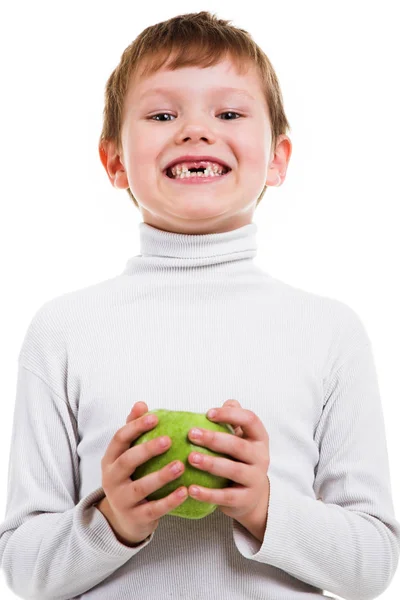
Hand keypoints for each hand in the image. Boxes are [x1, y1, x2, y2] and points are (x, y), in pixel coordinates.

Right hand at [98, 402, 187, 546]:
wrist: (122, 519)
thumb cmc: (130, 477)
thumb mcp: (126, 455)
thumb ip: (133, 430)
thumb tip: (141, 403)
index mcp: (110, 459)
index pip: (119, 438)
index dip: (135, 426)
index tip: (155, 417)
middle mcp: (111, 479)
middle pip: (127, 461)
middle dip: (147, 450)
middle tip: (169, 440)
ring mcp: (121, 500)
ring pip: (140, 487)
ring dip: (161, 476)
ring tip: (180, 465)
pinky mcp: (135, 518)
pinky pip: (154, 509)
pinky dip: (170, 501)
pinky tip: (185, 491)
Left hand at [187, 400, 269, 533]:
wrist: (252, 496)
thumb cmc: (240, 459)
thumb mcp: (242, 438)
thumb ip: (235, 419)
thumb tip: (229, 403)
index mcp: (259, 438)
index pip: (250, 420)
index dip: (230, 415)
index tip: (207, 413)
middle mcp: (261, 457)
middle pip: (238, 445)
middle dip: (214, 439)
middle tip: (191, 434)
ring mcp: (255, 479)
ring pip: (233, 470)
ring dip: (210, 463)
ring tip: (190, 458)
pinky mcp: (245, 499)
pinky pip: (225, 496)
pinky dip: (207, 493)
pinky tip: (190, 489)